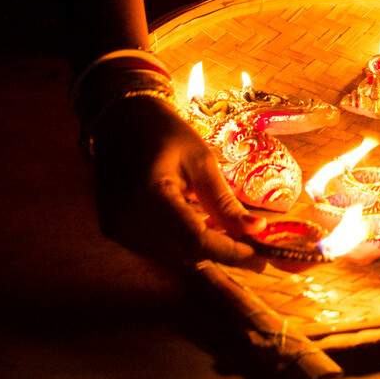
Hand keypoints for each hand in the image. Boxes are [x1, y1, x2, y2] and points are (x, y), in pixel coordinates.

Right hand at [92, 95, 261, 267]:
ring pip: (174, 255)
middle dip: (223, 254)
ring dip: (206, 250)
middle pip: (186, 254)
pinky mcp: (119, 232)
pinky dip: (185, 244)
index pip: (196, 241)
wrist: (119, 122)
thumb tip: (256, 229)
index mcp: (152, 198)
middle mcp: (131, 222)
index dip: (230, 252)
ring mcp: (121, 230)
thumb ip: (223, 201)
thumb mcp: (200, 160)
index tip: (260, 256)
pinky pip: (160, 248)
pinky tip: (204, 230)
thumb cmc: (164, 132)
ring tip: (233, 237)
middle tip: (255, 248)